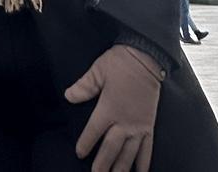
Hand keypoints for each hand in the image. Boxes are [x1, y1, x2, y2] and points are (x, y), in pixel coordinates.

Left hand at [65, 44, 162, 171]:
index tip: (79, 153)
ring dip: (121, 168)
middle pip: (111, 149)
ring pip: (129, 154)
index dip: (86, 143)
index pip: (94, 131)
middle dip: (102, 164)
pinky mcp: (149, 125)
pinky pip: (147, 148)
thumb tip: (68, 96)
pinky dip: (144, 162)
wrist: (146, 58)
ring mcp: (138, 126)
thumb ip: (84, 86)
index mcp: (109, 108)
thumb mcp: (98, 71)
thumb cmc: (120, 63)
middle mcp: (124, 121)